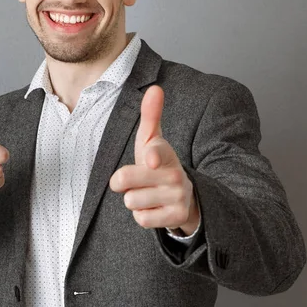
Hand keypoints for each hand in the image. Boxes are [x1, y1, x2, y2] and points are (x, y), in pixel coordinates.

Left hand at [109, 85, 198, 234]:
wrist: (184, 196)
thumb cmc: (158, 163)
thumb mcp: (152, 140)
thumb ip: (150, 115)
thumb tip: (155, 88)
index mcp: (166, 153)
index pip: (158, 152)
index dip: (153, 155)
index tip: (150, 160)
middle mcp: (175, 175)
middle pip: (127, 181)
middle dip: (123, 181)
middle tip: (136, 178)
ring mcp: (177, 197)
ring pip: (132, 201)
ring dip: (134, 199)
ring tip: (147, 193)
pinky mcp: (176, 217)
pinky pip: (142, 219)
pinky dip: (143, 215)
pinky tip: (154, 208)